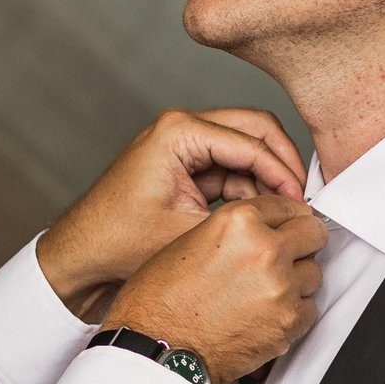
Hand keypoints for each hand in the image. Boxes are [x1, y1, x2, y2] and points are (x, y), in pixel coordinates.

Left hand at [37, 109, 303, 317]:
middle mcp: (181, 126)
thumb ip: (244, 215)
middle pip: (254, 130)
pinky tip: (260, 215)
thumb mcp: (191, 231)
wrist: (81, 257)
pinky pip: (228, 165)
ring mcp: (182, 142)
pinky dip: (248, 187)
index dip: (284, 174)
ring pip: (245, 148)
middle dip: (282, 166)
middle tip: (302, 202)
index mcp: (179, 131)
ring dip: (266, 178)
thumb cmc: (119, 243)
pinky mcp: (183, 162)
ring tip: (283, 215)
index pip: (252, 140)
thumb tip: (288, 213)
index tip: (303, 204)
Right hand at [101, 196, 323, 383]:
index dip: (287, 218)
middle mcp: (264, 249)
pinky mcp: (288, 321)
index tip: (290, 226)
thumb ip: (238, 230)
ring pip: (313, 273)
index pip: (287, 205)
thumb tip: (269, 229)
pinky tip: (266, 314)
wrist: (157, 346)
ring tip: (265, 291)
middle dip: (302, 243)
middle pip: (313, 233)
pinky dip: (294, 312)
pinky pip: (310, 309)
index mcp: (239, 221)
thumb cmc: (161, 299)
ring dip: (296, 280)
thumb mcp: (192, 240)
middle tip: (287, 255)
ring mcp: (280, 286)